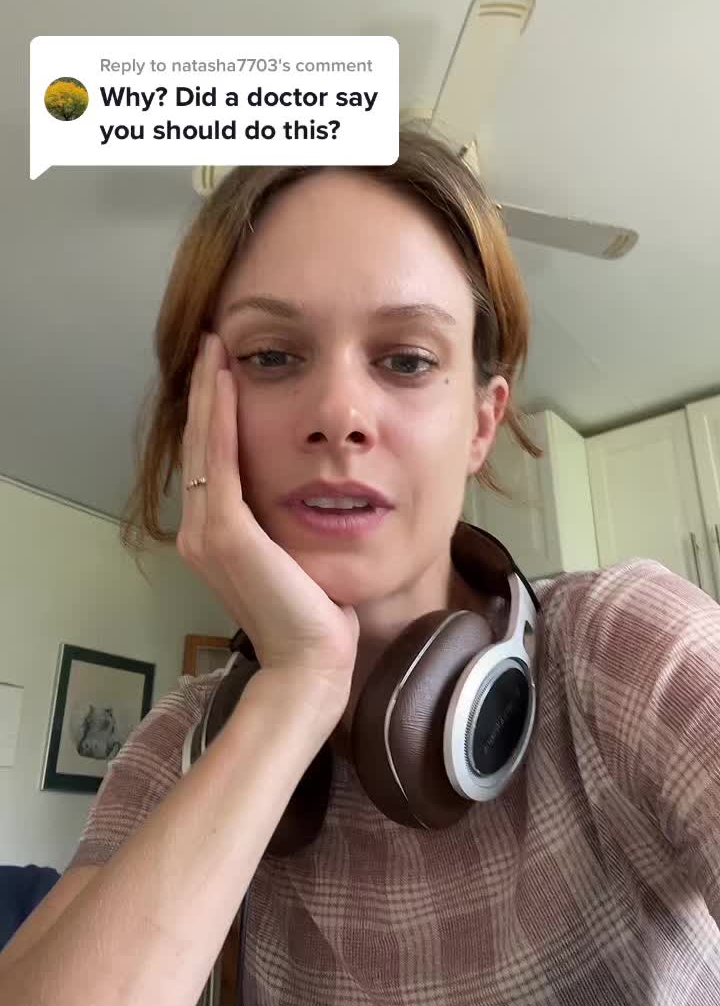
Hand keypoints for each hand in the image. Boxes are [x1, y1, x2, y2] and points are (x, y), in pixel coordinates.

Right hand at [176, 333, 359, 709]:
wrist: (313, 663)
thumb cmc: (317, 617)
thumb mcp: (298, 556)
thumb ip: (286, 522)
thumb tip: (309, 488)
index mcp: (213, 538)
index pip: (210, 460)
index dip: (213, 412)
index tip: (225, 368)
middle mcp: (198, 532)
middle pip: (199, 444)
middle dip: (205, 391)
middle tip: (212, 341)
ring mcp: (206, 532)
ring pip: (203, 445)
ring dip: (208, 392)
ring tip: (215, 347)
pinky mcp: (224, 533)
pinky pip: (219, 459)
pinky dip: (220, 416)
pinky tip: (227, 378)